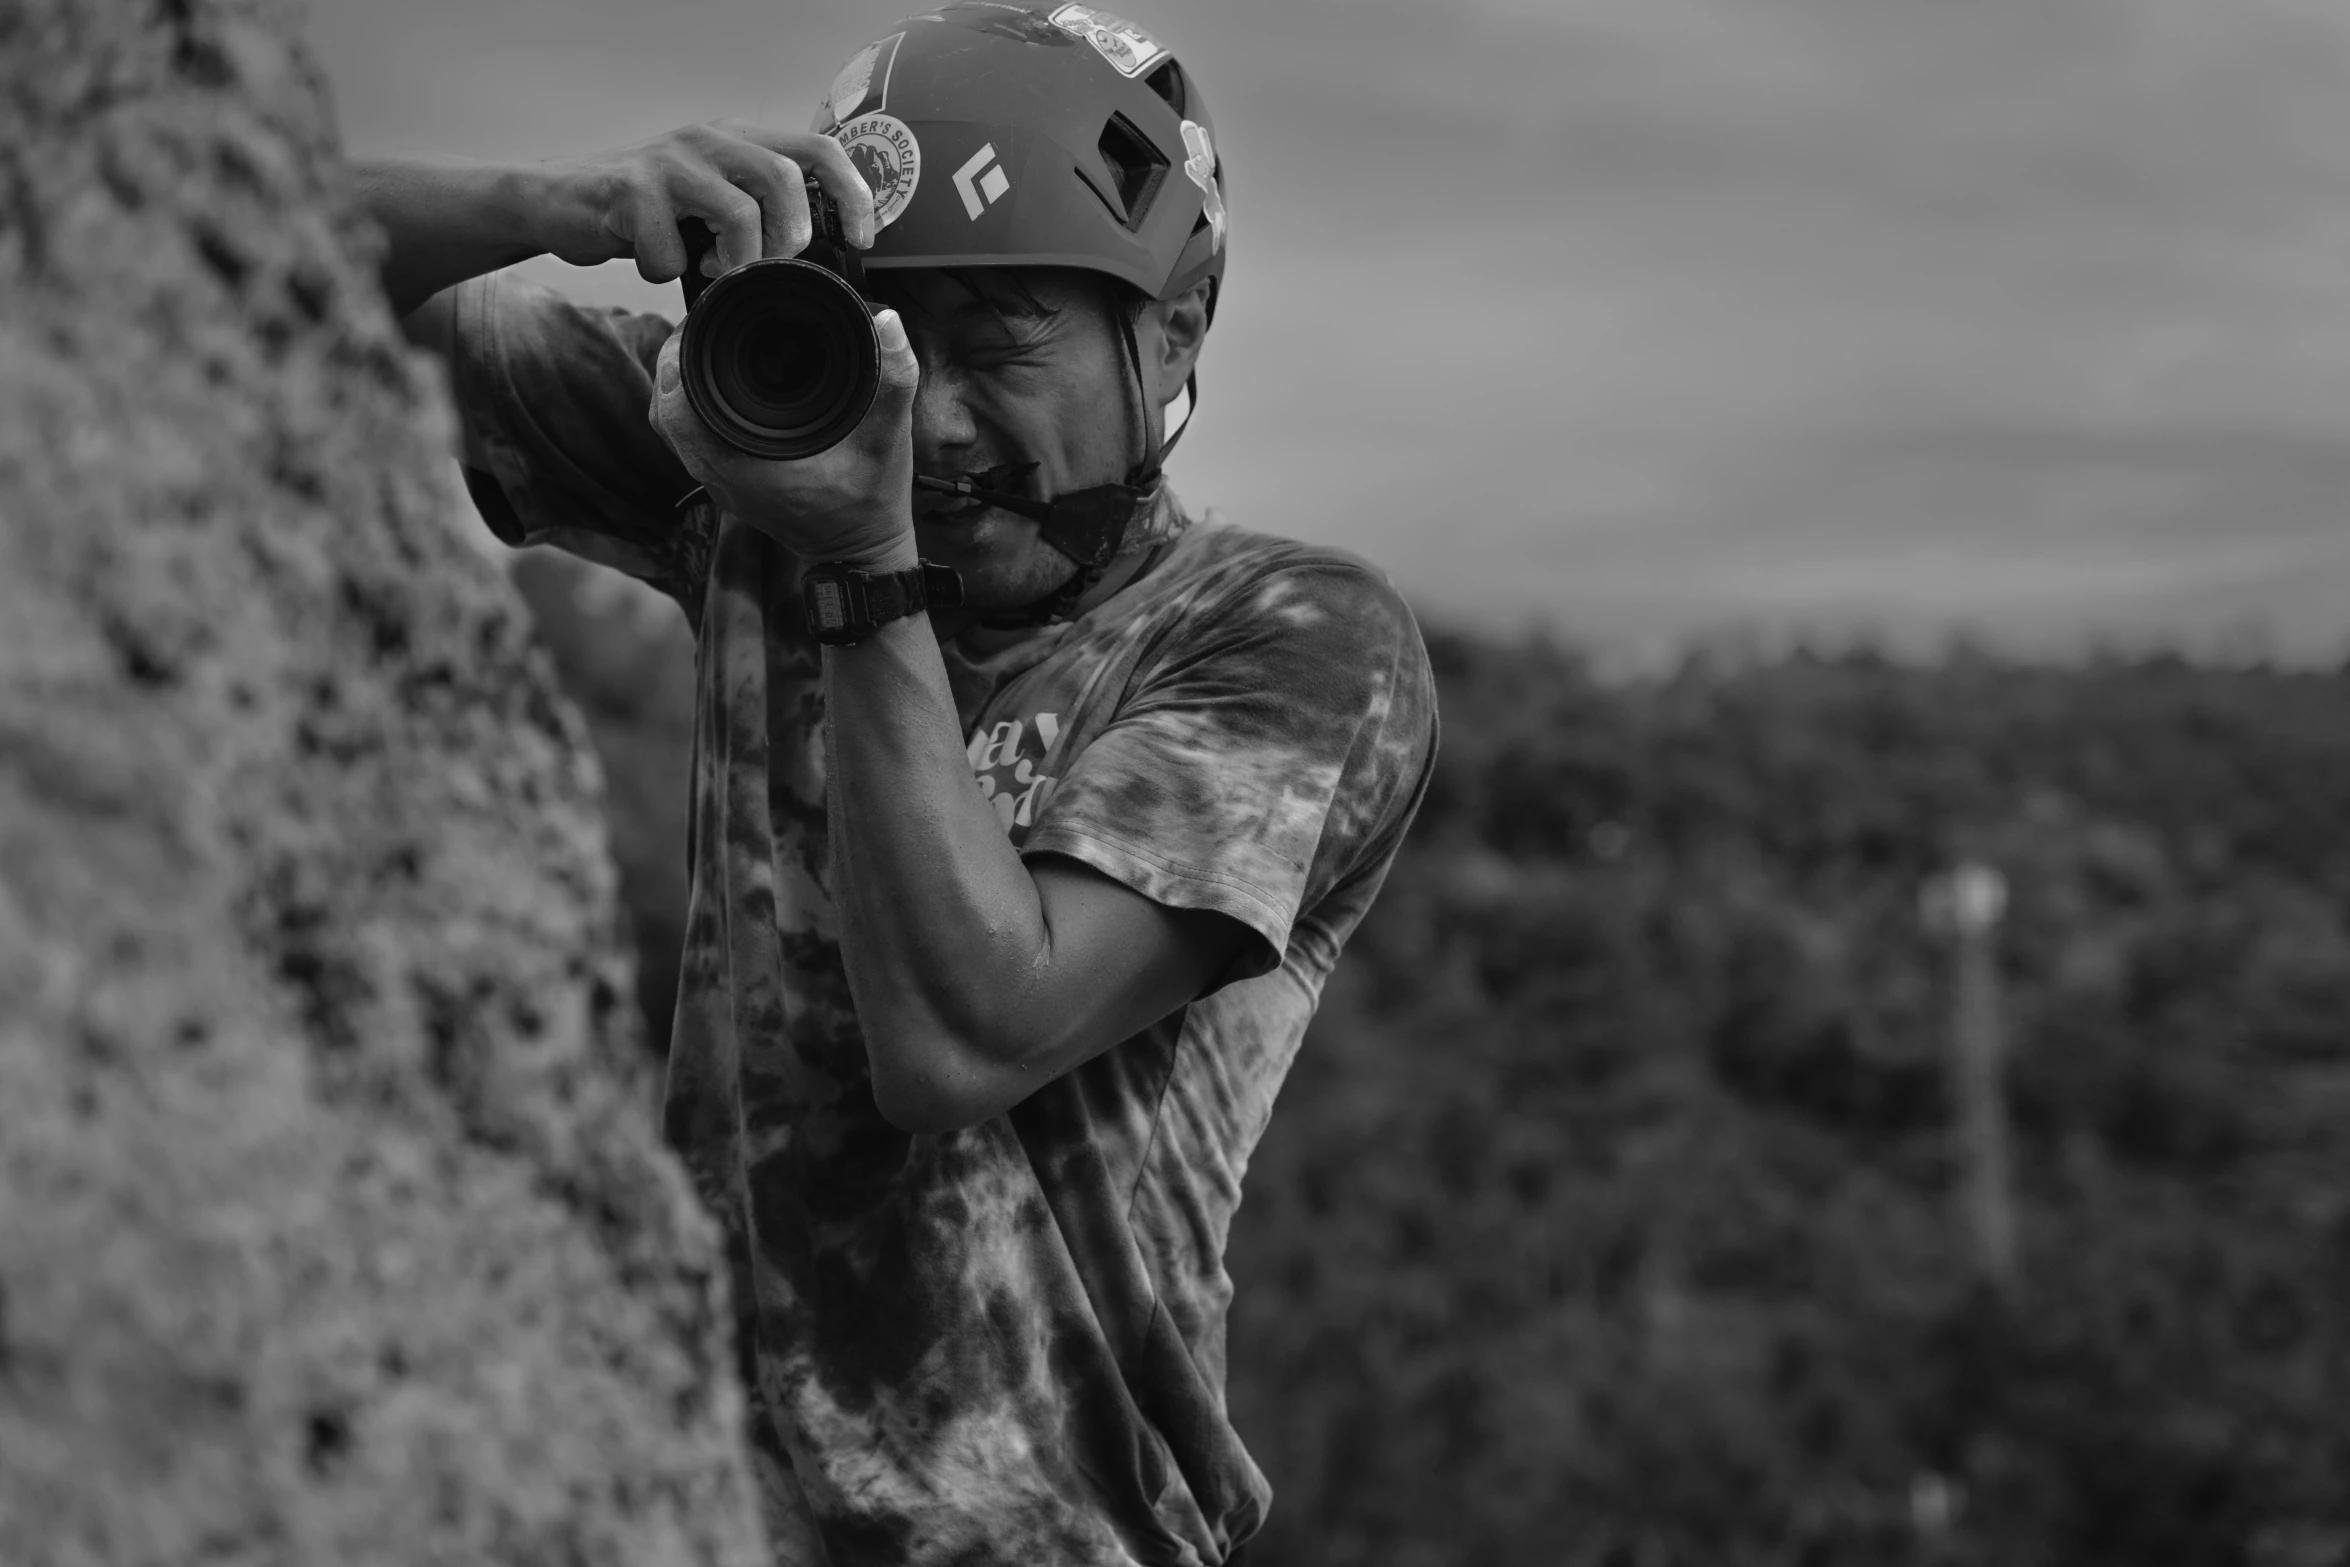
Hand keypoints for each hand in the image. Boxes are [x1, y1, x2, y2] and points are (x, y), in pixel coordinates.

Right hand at [529, 120, 877, 284]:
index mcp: (739, 140)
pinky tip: (660, 263)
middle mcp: (709, 140)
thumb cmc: (649, 212)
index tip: (862, 240)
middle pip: (784, 179)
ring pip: (737, 212)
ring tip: (714, 271)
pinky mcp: (629, 190)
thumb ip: (760, 214)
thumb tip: (818, 260)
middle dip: (789, 237)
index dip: (853, 194)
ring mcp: (669, 162)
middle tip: (769, 266)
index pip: (819, 148)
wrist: (562, 200)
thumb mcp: (712, 202)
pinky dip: (669, 271)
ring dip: (736, 262)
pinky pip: (671, 248)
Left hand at [649, 308, 921, 567]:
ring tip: (706, 346)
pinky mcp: (725, 483)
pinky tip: (717, 383)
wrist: (861, 554)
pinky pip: (689, 438)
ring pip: (672, 425)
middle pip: (665, 408)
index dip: (680, 353)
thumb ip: (893, 380)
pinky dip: (692, 406)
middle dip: (677, 360)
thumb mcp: (889, 439)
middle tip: (703, 323)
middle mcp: (720, 475)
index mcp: (745, 464)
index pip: (678, 404)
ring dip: (680, 384)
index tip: (703, 318)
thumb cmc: (871, 503)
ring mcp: (719, 483)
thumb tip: (887, 319)